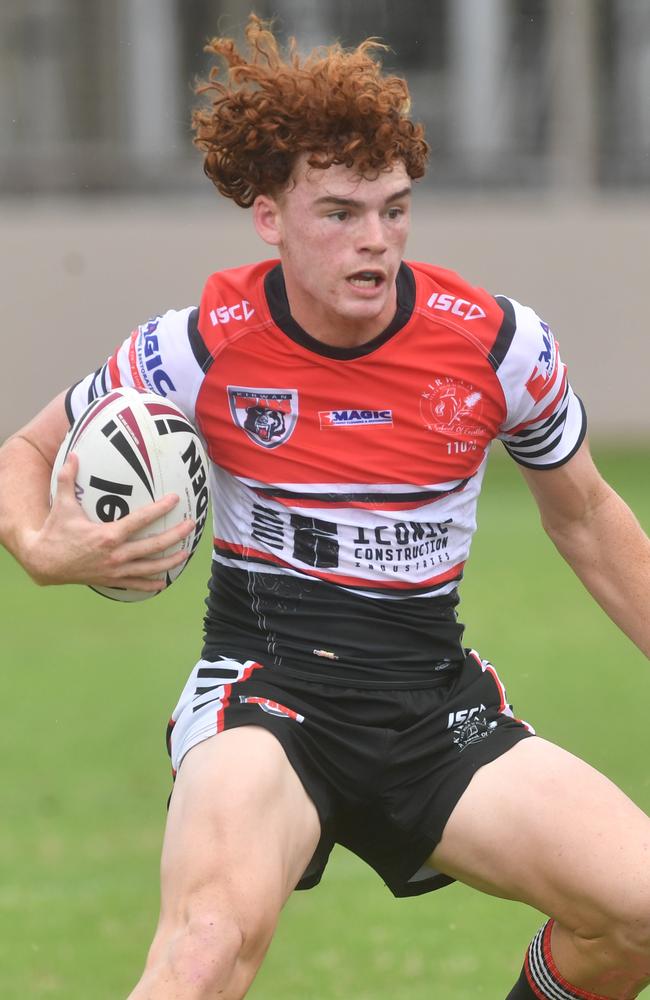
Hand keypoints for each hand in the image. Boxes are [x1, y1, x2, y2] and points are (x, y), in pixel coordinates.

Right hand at [23, 453, 195, 591]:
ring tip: (185, 554)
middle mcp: (115, 554)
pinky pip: (134, 584)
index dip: (160, 509)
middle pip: (153, 545)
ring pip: (149, 567)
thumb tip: (72, 454)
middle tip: (190, 525)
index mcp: (107, 535)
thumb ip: (67, 478)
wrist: (43, 563)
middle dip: (175, 535)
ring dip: (169, 562)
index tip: (175, 499)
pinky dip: (150, 585)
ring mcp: (114, 570)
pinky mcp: (110, 580)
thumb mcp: (62, 504)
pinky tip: (162, 583)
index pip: (141, 520)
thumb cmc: (54, 531)